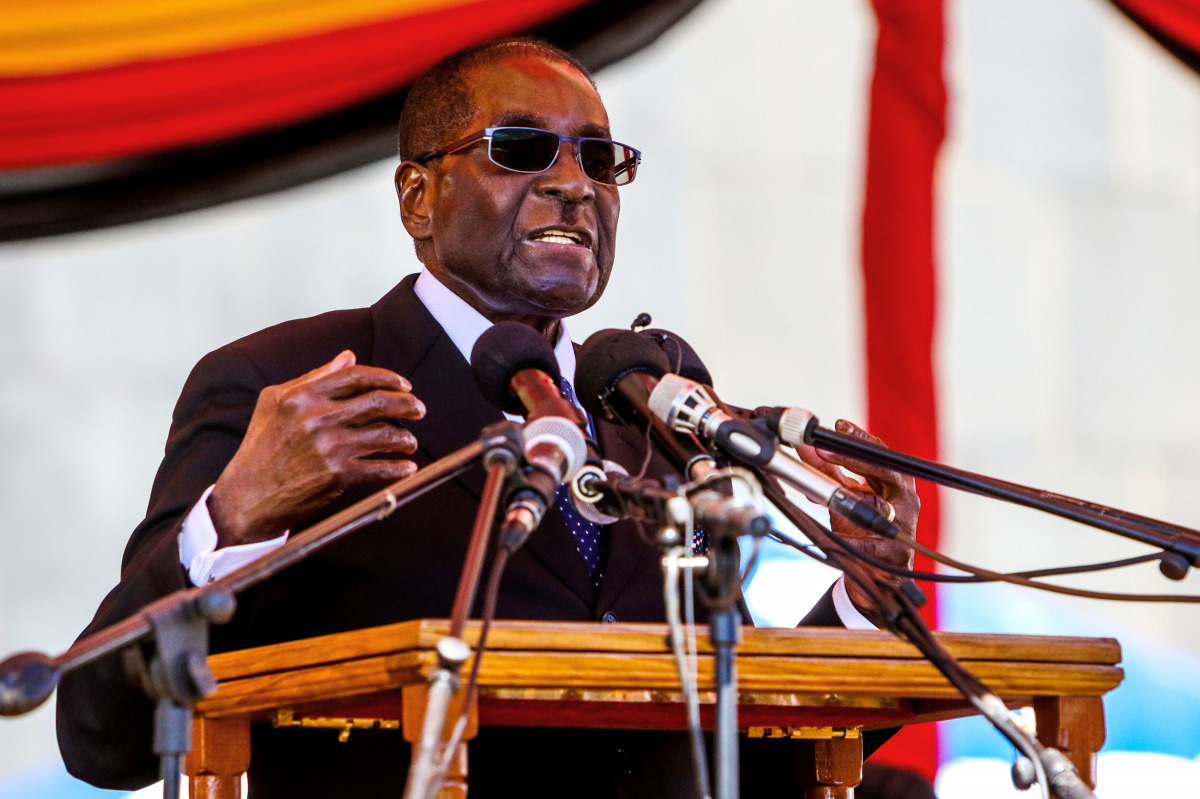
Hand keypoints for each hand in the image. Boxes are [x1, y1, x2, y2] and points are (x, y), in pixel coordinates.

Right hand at [208, 350, 425, 546]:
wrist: (246, 497)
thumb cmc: (260, 448)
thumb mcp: (276, 403)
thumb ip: (314, 378)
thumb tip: (348, 357)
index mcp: (302, 395)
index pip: (356, 376)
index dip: (386, 378)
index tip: (404, 385)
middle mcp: (318, 417)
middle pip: (378, 402)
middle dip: (407, 404)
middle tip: (419, 410)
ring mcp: (329, 446)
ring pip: (385, 434)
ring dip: (405, 438)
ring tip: (410, 441)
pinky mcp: (337, 475)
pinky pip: (380, 469)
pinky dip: (398, 469)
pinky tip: (407, 468)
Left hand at [793, 418, 917, 621]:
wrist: (876, 575)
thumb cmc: (863, 528)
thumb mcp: (844, 496)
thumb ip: (826, 472)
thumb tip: (804, 446)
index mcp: (894, 482)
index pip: (880, 454)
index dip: (860, 439)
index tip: (837, 426)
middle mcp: (904, 500)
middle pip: (886, 472)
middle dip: (854, 459)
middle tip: (824, 450)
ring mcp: (903, 526)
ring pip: (879, 507)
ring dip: (851, 498)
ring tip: (825, 491)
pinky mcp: (895, 554)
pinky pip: (870, 545)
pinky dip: (851, 541)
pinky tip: (832, 537)